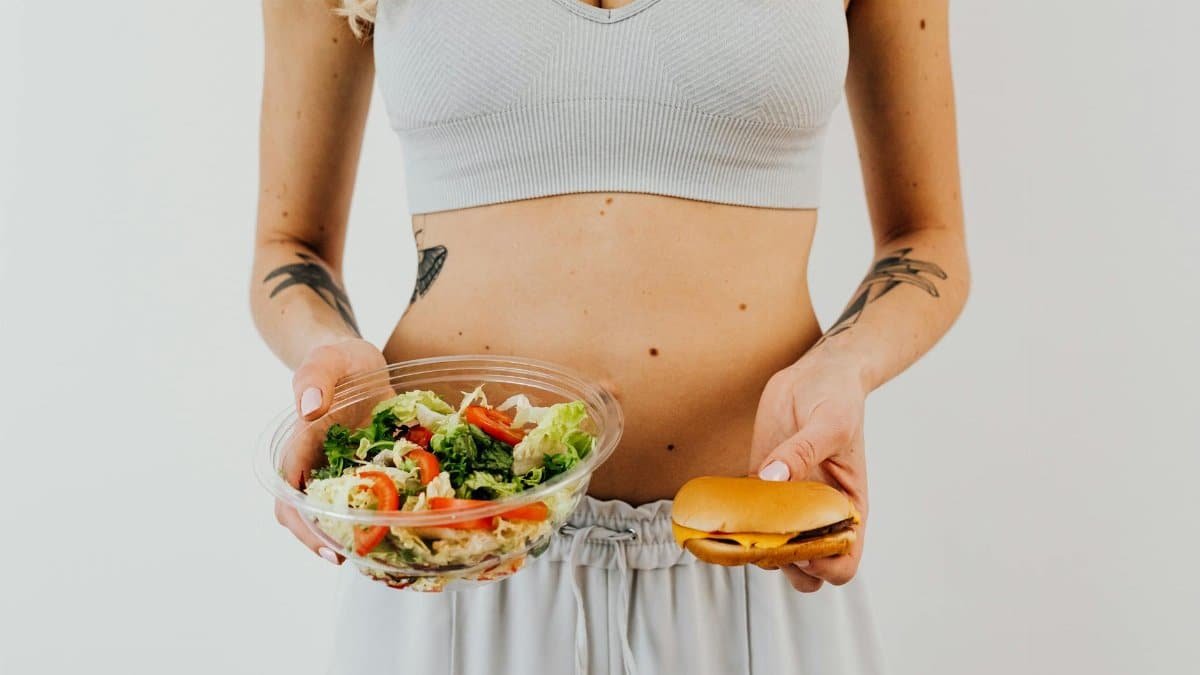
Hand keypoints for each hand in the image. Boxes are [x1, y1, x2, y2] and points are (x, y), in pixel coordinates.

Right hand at [275, 338, 388, 564]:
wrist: (358, 358)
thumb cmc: (337, 359)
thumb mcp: (326, 359)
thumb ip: (315, 378)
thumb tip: (310, 408)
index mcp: (301, 445)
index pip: (290, 495)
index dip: (305, 526)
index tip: (329, 548)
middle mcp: (319, 464)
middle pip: (308, 516)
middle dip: (328, 541)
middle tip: (358, 559)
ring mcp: (344, 469)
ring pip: (340, 512)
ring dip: (355, 534)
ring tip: (384, 553)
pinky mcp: (370, 467)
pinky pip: (373, 496)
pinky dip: (384, 511)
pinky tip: (407, 523)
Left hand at [749, 355, 868, 592]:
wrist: (816, 374)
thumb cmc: (838, 398)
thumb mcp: (829, 423)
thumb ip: (802, 452)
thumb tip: (772, 478)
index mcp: (848, 507)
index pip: (845, 561)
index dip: (825, 566)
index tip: (803, 548)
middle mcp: (818, 512)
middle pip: (804, 568)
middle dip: (784, 563)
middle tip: (764, 537)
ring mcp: (788, 501)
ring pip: (771, 547)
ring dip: (754, 544)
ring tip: (739, 525)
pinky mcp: (762, 483)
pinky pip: (747, 515)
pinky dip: (734, 520)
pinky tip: (721, 510)